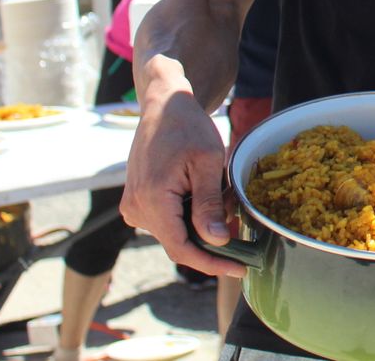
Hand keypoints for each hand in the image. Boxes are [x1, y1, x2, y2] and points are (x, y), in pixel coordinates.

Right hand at [119, 61, 242, 277]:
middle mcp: (135, 208)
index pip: (182, 248)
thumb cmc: (187, 128)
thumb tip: (217, 242)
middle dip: (212, 241)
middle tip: (242, 229)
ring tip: (223, 196)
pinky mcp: (137, 201)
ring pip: (175, 232)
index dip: (212, 264)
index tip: (240, 269)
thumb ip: (209, 204)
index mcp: (151, 200)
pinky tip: (206, 194)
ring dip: (202, 225)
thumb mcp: (207, 163)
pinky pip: (167, 221)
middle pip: (179, 242)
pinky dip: (190, 216)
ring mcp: (133, 206)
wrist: (163, 106)